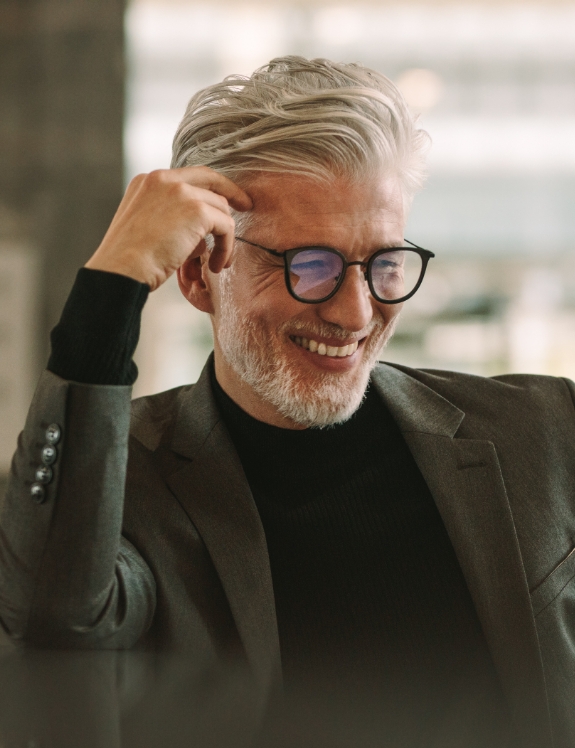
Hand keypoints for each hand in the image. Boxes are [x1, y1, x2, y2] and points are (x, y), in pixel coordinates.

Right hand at [85, 166, 252, 290]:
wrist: (121, 270)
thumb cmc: (129, 262)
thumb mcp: (145, 230)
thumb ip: (170, 220)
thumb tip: (202, 235)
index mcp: (147, 181)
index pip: (189, 176)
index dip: (211, 186)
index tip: (226, 199)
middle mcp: (163, 179)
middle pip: (211, 179)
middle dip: (232, 193)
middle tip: (246, 207)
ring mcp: (181, 192)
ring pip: (221, 208)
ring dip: (224, 238)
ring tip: (216, 263)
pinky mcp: (197, 210)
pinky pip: (226, 227)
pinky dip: (226, 248)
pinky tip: (214, 266)